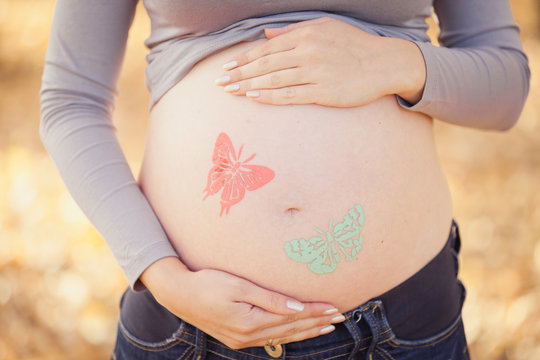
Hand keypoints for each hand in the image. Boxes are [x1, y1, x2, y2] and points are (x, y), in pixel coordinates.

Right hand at [140, 257, 344, 348]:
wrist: (178, 295)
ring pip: (283, 337)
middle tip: (340, 318)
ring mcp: (242, 340)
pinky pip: (270, 339)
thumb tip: (298, 306)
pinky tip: (298, 333)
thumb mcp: (238, 286)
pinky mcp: (237, 338)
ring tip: (327, 327)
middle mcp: (248, 336)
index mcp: (250, 322)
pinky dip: (289, 335)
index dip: (315, 312)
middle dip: (317, 323)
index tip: (335, 307)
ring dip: (306, 331)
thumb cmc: (207, 284)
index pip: (292, 317)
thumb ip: (269, 298)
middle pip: (291, 330)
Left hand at [215, 17, 425, 106]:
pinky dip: (270, 96)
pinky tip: (254, 98)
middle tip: (220, 83)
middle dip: (239, 74)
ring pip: (274, 80)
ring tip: (231, 91)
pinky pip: (291, 95)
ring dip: (249, 86)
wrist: (384, 63)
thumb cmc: (353, 44)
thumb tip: (267, 34)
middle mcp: (308, 52)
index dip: (244, 58)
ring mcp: (315, 73)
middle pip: (265, 64)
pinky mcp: (324, 93)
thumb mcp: (325, 27)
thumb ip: (294, 30)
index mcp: (306, 35)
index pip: (266, 48)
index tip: (227, 66)